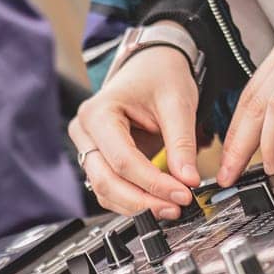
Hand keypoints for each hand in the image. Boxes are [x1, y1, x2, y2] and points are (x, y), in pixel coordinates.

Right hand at [70, 32, 201, 218]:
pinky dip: (133, 200)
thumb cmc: (159, 76)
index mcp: (98, 112)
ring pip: (105, 191)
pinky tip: (158, 202)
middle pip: (106, 181)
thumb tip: (188, 181)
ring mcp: (88, 148)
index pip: (122, 160)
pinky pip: (110, 189)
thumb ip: (181, 144)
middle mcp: (85, 132)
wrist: (151, 65)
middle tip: (176, 208)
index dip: (153, 182)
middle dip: (143, 200)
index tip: (182, 193)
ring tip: (171, 207)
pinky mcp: (99, 160)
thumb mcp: (177, 104)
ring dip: (138, 205)